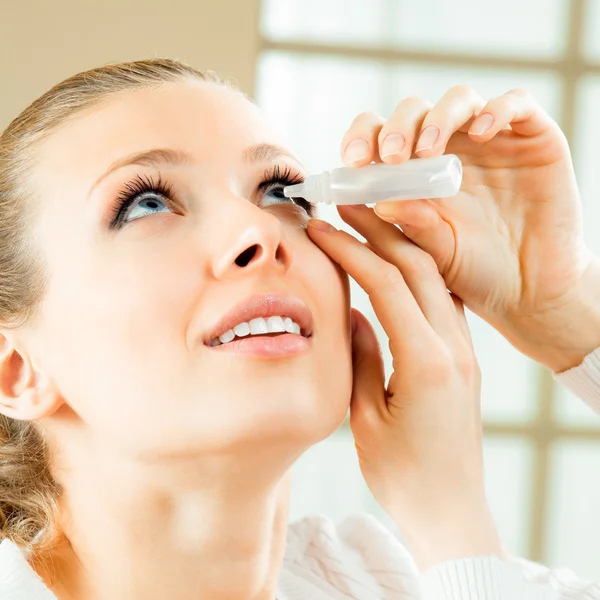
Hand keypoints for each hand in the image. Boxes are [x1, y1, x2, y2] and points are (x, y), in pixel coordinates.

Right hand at [306, 209, 502, 569]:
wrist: (451, 510)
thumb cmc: (403, 475)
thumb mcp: (366, 418)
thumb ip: (360, 357)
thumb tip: (353, 314)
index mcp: (426, 362)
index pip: (386, 284)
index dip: (351, 250)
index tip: (322, 229)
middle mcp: (454, 348)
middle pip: (417, 268)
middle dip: (378, 230)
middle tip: (346, 205)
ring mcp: (466, 352)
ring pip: (436, 279)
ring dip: (401, 246)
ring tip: (369, 224)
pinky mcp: (466, 359)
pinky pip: (445, 301)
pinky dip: (419, 273)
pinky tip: (398, 265)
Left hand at [340, 87, 599, 371]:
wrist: (530, 289)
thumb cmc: (475, 271)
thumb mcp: (436, 252)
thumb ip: (411, 226)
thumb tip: (375, 201)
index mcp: (414, 173)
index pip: (380, 139)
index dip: (363, 138)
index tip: (353, 160)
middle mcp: (449, 150)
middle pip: (415, 112)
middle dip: (397, 127)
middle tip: (391, 155)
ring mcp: (490, 140)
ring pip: (458, 101)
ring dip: (439, 118)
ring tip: (429, 150)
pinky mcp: (532, 136)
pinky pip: (515, 104)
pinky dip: (497, 109)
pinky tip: (481, 133)